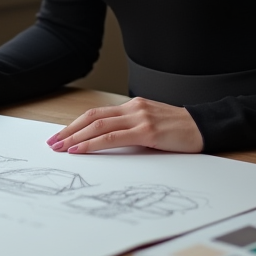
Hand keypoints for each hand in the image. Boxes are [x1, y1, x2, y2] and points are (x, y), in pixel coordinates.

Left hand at [46, 97, 203, 154]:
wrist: (203, 128)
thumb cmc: (178, 130)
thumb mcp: (150, 125)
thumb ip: (131, 128)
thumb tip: (107, 141)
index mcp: (132, 106)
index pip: (96, 113)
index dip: (76, 124)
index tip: (61, 135)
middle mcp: (132, 108)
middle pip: (92, 117)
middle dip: (69, 131)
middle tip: (52, 143)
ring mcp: (139, 118)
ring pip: (99, 125)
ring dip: (76, 138)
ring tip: (61, 148)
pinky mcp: (147, 131)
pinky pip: (113, 137)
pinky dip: (94, 143)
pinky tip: (82, 150)